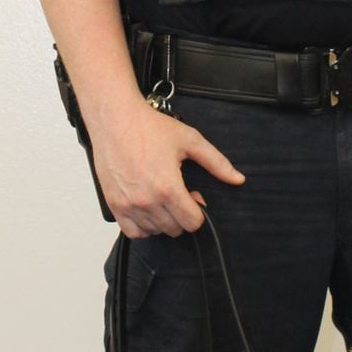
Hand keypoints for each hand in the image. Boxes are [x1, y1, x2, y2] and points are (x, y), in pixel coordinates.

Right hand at [89, 95, 244, 237]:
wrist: (115, 119)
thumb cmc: (148, 127)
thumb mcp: (190, 140)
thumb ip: (217, 163)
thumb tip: (237, 179)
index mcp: (168, 188)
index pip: (192, 223)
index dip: (198, 210)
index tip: (193, 195)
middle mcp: (147, 201)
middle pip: (175, 229)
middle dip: (181, 214)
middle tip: (176, 193)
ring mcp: (129, 205)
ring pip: (155, 231)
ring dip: (163, 219)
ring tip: (161, 196)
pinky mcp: (114, 205)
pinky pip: (133, 232)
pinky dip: (142, 226)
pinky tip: (147, 208)